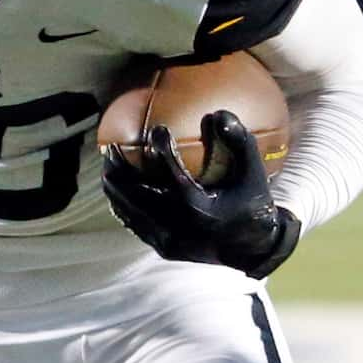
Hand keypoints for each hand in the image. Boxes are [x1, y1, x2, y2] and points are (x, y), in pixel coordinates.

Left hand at [100, 110, 301, 277]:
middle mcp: (180, 227)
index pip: (172, 174)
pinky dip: (122, 205)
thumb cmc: (253, 204)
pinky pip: (135, 225)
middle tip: (113, 146)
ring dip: (116, 186)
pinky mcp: (164, 248)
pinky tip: (116, 188)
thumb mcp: (253, 172)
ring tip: (109, 162)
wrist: (253, 248)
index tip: (157, 129)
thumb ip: (239, 140)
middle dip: (122, 169)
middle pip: (139, 194)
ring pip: (131, 211)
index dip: (161, 149)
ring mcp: (169, 240)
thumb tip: (216, 113)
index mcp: (201, 208)